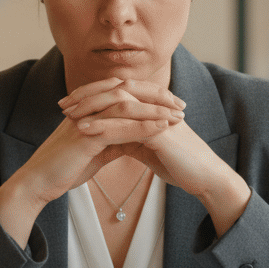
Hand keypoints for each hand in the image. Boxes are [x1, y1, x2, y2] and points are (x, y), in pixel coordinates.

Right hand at [0, 78, 181, 243]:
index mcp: (90, 108)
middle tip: (181, 104)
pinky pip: (120, 128)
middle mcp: (88, 108)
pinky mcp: (85, 136)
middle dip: (157, 96)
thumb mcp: (94, 151)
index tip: (172, 103)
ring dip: (155, 110)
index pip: (125, 93)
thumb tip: (133, 140)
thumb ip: (113, 140)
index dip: (149, 95)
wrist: (38, 182)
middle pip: (129, 92)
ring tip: (178, 115)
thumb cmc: (64, 167)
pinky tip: (161, 129)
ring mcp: (86, 119)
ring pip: (127, 107)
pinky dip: (143, 127)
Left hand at [61, 79, 250, 235]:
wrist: (205, 177)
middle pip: (115, 91)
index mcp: (152, 107)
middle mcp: (154, 106)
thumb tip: (116, 139)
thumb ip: (134, 137)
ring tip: (68, 115)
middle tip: (63, 104)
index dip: (93, 96)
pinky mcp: (159, 131)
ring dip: (91, 107)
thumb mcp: (151, 148)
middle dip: (86, 96)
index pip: (118, 93)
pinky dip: (104, 125)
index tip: (70, 104)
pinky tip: (85, 130)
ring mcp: (157, 115)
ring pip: (118, 104)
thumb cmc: (181, 163)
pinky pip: (126, 124)